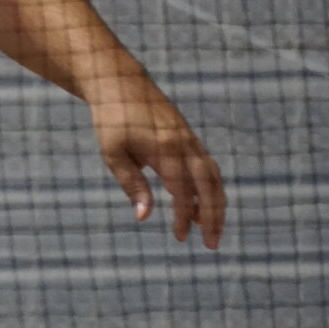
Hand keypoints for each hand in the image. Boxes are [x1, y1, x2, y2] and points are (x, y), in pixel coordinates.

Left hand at [88, 80, 225, 248]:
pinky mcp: (190, 138)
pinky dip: (210, 188)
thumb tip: (144, 217)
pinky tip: (202, 206)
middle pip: (210, 187)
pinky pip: (208, 167)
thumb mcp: (113, 153)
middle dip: (213, 217)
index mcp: (166, 149)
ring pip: (214, 177)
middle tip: (212, 245)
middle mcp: (186, 144)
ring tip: (212, 230)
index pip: (183, 192)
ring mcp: (191, 140)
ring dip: (216, 205)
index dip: (184, 216)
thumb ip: (131, 184)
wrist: (120, 82)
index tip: (181, 238)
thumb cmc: (111, 119)